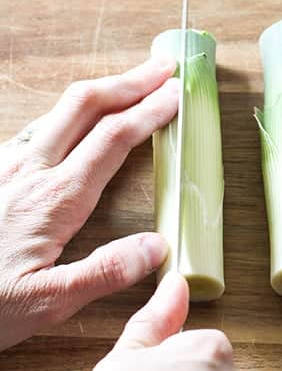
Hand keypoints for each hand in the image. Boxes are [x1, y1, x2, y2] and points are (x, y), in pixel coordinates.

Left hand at [0, 56, 178, 350]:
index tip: (176, 94)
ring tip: (130, 87)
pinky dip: (72, 114)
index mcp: (53, 199)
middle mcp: (28, 171)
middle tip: (162, 67)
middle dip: (129, 81)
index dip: (149, 111)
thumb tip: (156, 247)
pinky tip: (78, 125)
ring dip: (101, 93)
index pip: (112, 139)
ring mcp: (6, 167)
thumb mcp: (47, 303)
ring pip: (58, 111)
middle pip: (84, 105)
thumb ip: (103, 273)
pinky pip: (37, 129)